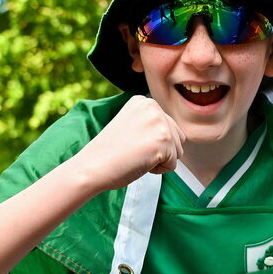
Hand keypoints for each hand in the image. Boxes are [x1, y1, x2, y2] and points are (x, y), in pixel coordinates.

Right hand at [70, 95, 184, 192]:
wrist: (93, 166)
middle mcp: (154, 107)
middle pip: (177, 139)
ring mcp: (160, 122)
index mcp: (145, 102)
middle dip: (160, 151)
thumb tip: (180, 137)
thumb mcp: (132, 127)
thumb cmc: (109, 153)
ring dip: (160, 161)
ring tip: (136, 156)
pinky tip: (139, 162)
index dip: (151, 143)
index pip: (169, 128)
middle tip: (134, 151)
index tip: (130, 142)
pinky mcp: (163, 140)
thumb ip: (153, 125)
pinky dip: (158, 171)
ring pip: (177, 152)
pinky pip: (172, 165)